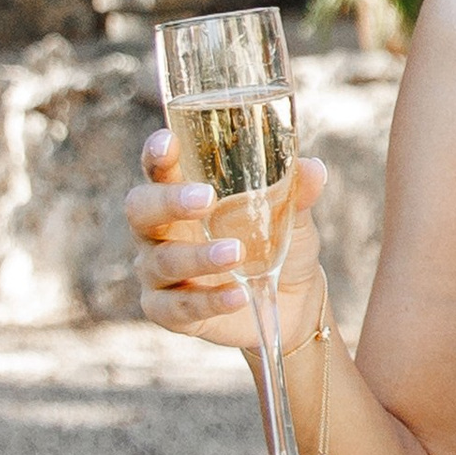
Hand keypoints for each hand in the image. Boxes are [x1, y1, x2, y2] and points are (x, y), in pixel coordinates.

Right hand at [128, 124, 331, 352]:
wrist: (289, 302)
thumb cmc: (276, 243)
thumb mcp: (291, 217)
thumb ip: (296, 192)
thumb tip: (314, 168)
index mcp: (181, 196)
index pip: (157, 169)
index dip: (156, 155)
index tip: (168, 142)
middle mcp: (159, 232)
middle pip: (141, 210)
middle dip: (168, 202)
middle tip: (205, 199)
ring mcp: (158, 273)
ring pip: (162, 262)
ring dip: (199, 256)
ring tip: (236, 253)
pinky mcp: (168, 312)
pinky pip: (177, 308)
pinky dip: (209, 301)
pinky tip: (238, 296)